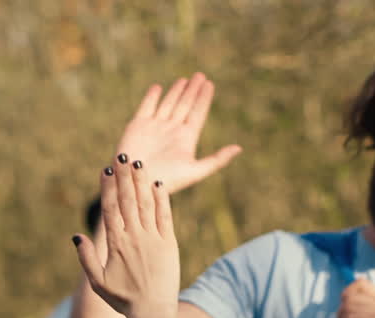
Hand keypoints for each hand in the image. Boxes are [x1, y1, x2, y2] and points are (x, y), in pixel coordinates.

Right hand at [74, 154, 179, 317]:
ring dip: (141, 182)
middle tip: (122, 155)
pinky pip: (165, 216)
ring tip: (138, 163)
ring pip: (146, 204)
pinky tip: (158, 184)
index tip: (106, 169)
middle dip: (124, 176)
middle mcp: (134, 237)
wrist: (152, 312)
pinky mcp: (169, 243)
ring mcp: (153, 239)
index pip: (111, 209)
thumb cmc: (123, 300)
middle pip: (128, 200)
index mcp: (116, 244)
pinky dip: (162, 199)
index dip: (108, 187)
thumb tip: (76, 236)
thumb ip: (86, 258)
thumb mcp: (97, 282)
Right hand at [116, 73, 241, 193]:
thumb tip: (238, 148)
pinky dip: (152, 97)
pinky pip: (146, 107)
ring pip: (168, 104)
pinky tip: (157, 88)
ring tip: (184, 80)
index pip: (197, 113)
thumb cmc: (166, 181)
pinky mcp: (137, 126)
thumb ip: (217, 160)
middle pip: (185, 105)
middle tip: (200, 76)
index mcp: (186, 139)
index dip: (204, 99)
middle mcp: (171, 131)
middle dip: (192, 91)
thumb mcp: (195, 171)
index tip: (210, 84)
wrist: (136, 183)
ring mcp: (154, 127)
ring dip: (176, 91)